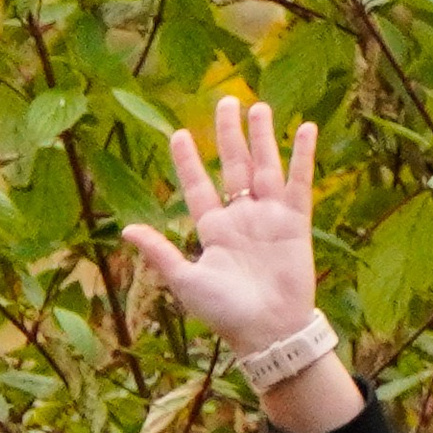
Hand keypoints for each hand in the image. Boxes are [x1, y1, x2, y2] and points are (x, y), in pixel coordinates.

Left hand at [125, 94, 319, 355]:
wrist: (268, 330)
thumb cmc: (225, 312)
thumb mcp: (186, 280)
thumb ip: (160, 252)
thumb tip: (127, 229)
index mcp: (213, 230)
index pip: (198, 186)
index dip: (188, 161)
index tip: (178, 133)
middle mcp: (241, 217)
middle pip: (233, 166)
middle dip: (228, 135)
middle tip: (226, 101)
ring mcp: (269, 217)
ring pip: (265, 167)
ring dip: (262, 137)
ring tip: (259, 106)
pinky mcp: (295, 222)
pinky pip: (299, 182)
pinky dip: (303, 156)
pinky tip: (306, 128)